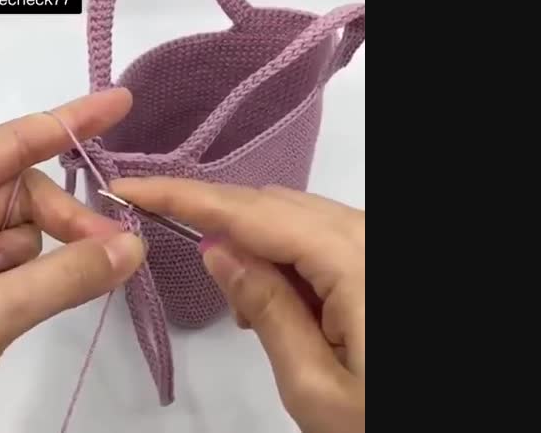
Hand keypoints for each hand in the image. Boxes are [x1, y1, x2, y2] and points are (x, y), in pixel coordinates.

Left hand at [0, 88, 145, 432]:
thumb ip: (66, 276)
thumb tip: (134, 246)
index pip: (10, 143)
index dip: (69, 122)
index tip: (119, 102)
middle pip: (26, 193)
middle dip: (67, 221)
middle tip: (115, 249)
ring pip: (25, 231)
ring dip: (44, 260)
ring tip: (19, 302)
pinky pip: (16, 262)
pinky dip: (33, 278)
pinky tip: (12, 307)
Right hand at [112, 178, 363, 432]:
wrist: (466, 431)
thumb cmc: (381, 425)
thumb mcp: (314, 385)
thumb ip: (264, 307)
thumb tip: (216, 248)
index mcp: (355, 262)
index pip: (252, 212)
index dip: (185, 195)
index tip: (129, 188)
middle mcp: (369, 236)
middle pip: (273, 205)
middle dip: (218, 220)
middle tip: (184, 257)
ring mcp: (377, 244)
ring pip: (296, 219)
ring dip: (254, 245)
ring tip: (248, 306)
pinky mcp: (378, 258)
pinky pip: (320, 237)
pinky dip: (286, 258)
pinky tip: (282, 300)